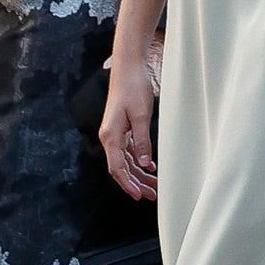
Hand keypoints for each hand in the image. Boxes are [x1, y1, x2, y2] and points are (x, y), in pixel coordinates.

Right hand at [100, 55, 157, 200]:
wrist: (129, 69)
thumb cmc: (134, 88)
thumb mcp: (141, 115)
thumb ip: (142, 140)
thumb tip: (143, 164)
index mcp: (111, 136)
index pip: (117, 168)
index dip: (127, 184)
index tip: (139, 196)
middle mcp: (110, 137)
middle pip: (121, 168)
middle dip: (136, 183)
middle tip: (153, 196)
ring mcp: (115, 134)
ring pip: (126, 161)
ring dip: (139, 174)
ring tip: (155, 186)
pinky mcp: (122, 129)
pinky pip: (129, 151)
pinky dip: (139, 161)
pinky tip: (150, 167)